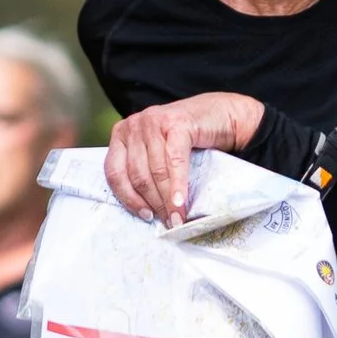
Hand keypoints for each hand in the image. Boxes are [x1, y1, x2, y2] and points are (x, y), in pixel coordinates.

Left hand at [105, 92, 264, 225]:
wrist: (221, 115)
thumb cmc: (188, 139)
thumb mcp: (157, 152)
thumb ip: (145, 171)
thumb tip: (145, 212)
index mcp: (121, 134)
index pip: (115, 173)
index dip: (129, 199)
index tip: (145, 216)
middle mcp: (133, 125)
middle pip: (137, 175)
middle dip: (154, 203)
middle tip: (168, 222)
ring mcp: (154, 122)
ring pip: (155, 171)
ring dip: (167, 199)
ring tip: (177, 217)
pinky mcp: (176, 123)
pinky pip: (174, 161)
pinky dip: (177, 185)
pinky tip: (181, 202)